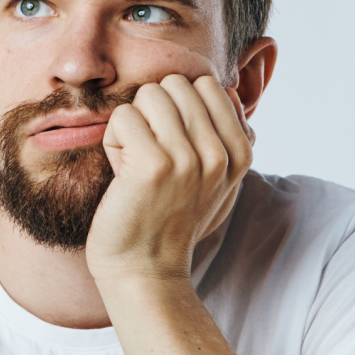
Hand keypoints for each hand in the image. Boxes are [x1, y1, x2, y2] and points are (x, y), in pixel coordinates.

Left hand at [88, 74, 253, 284]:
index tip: (173, 148)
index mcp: (239, 153)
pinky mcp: (153, 165)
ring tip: (136, 164)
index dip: (178, 107)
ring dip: (133, 125)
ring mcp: (188, 159)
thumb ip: (229, 137)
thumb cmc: (172, 222)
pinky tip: (121, 173)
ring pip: (150, 94)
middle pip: (176, 84)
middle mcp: (219, 154)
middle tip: (150, 155)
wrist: (145, 270)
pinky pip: (124, 116)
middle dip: (154, 113)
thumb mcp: (218, 182)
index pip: (206, 84)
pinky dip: (114, 140)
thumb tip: (230, 89)